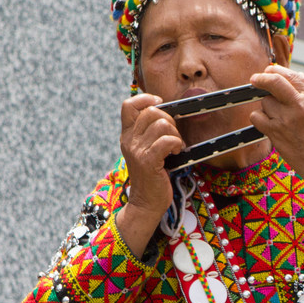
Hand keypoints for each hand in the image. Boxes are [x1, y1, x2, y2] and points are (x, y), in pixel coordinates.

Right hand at [116, 94, 183, 256]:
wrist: (145, 203)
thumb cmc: (152, 176)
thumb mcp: (145, 150)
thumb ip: (149, 133)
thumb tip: (166, 112)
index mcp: (127, 135)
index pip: (129, 104)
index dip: (146, 99)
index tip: (160, 105)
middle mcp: (129, 140)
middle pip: (151, 111)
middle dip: (169, 120)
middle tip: (173, 135)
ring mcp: (137, 150)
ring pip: (162, 124)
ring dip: (175, 134)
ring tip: (175, 147)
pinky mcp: (148, 161)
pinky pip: (167, 140)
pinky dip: (176, 144)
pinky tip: (176, 152)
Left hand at [248, 65, 303, 181]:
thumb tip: (293, 75)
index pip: (291, 75)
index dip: (275, 71)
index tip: (268, 72)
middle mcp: (300, 104)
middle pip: (274, 82)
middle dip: (261, 78)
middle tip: (255, 80)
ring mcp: (286, 118)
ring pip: (265, 101)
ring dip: (266, 106)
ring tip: (277, 115)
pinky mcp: (275, 132)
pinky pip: (256, 116)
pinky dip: (259, 118)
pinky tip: (268, 123)